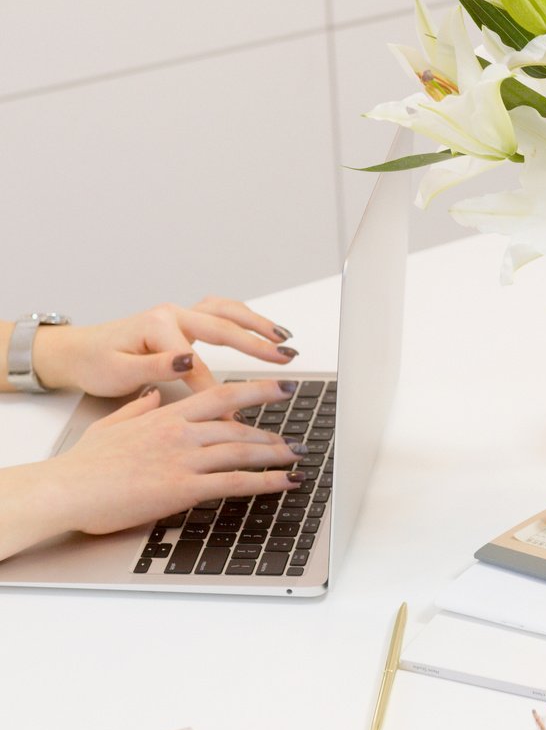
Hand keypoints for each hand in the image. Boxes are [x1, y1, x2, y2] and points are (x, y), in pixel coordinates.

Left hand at [30, 298, 297, 395]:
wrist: (79, 352)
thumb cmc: (96, 363)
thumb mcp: (119, 371)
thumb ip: (156, 367)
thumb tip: (188, 361)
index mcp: (158, 325)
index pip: (198, 365)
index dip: (217, 393)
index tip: (235, 417)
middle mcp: (172, 314)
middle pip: (224, 327)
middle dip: (257, 344)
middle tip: (284, 359)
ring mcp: (179, 314)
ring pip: (227, 312)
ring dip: (257, 324)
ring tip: (283, 338)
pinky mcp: (182, 321)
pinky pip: (220, 313)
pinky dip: (244, 318)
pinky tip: (261, 329)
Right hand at [45, 381, 305, 537]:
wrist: (67, 488)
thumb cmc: (83, 464)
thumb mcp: (112, 423)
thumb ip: (138, 408)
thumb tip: (154, 395)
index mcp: (164, 415)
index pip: (220, 395)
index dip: (255, 390)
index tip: (280, 386)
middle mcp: (179, 432)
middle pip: (237, 422)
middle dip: (272, 426)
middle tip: (295, 430)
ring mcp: (183, 459)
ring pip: (241, 449)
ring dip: (275, 453)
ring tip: (297, 457)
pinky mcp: (182, 488)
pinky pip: (234, 482)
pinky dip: (265, 481)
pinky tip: (284, 482)